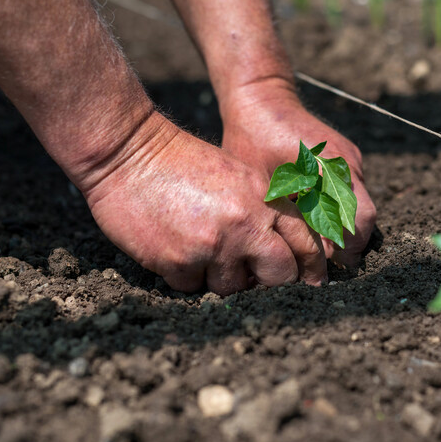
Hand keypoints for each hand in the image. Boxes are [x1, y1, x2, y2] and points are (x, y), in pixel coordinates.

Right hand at [78, 113, 325, 294]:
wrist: (128, 152)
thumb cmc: (184, 162)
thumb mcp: (239, 176)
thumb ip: (264, 210)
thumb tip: (284, 253)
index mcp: (264, 200)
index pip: (305, 243)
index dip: (312, 268)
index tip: (312, 282)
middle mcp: (245, 224)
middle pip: (279, 276)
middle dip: (271, 284)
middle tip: (256, 281)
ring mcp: (213, 245)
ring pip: (232, 288)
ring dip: (220, 278)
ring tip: (202, 251)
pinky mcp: (178, 261)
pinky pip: (192, 287)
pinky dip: (186, 275)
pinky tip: (175, 249)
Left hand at [220, 81, 376, 266]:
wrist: (262, 97)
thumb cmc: (252, 139)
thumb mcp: (264, 183)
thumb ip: (289, 218)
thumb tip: (302, 256)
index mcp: (331, 170)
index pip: (358, 222)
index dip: (344, 249)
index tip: (321, 265)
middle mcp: (348, 165)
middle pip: (366, 219)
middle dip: (348, 245)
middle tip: (321, 262)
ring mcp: (350, 160)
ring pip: (361, 207)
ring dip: (344, 227)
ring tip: (316, 243)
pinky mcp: (346, 158)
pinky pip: (352, 192)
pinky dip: (340, 210)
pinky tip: (314, 218)